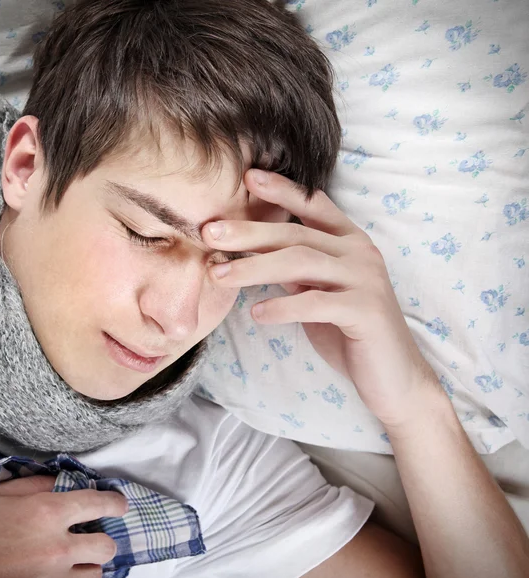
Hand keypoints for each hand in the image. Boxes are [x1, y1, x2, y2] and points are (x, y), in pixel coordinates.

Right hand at [0, 476, 127, 577]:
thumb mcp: (0, 492)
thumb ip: (40, 484)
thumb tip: (65, 483)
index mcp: (48, 513)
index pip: (99, 505)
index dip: (115, 503)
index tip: (119, 504)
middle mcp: (55, 549)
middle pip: (105, 546)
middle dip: (102, 536)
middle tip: (91, 532)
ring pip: (94, 576)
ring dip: (89, 564)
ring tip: (75, 557)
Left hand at [203, 169, 444, 429]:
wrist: (393, 375)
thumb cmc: (350, 331)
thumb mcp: (319, 291)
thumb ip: (296, 269)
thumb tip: (252, 251)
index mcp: (350, 241)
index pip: (314, 205)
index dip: (283, 189)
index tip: (248, 177)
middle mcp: (360, 252)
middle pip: (296, 234)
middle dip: (249, 232)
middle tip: (210, 233)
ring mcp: (365, 279)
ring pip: (301, 262)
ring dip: (254, 267)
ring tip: (218, 274)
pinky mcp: (365, 310)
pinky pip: (315, 303)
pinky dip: (282, 306)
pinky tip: (256, 313)